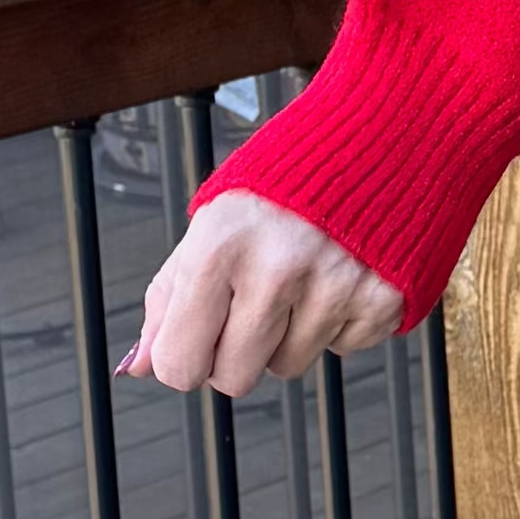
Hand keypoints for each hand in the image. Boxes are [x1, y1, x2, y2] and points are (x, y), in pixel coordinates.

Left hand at [131, 190, 404, 399]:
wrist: (376, 139)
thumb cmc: (283, 185)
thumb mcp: (211, 224)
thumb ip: (169, 298)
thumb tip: (138, 366)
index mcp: (219, 247)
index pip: (180, 364)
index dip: (184, 359)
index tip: (199, 338)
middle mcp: (277, 270)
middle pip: (234, 379)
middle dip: (237, 352)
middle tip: (254, 303)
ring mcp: (335, 288)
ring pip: (288, 367)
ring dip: (290, 334)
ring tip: (303, 278)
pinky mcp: (382, 299)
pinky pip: (342, 350)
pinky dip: (339, 322)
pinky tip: (339, 276)